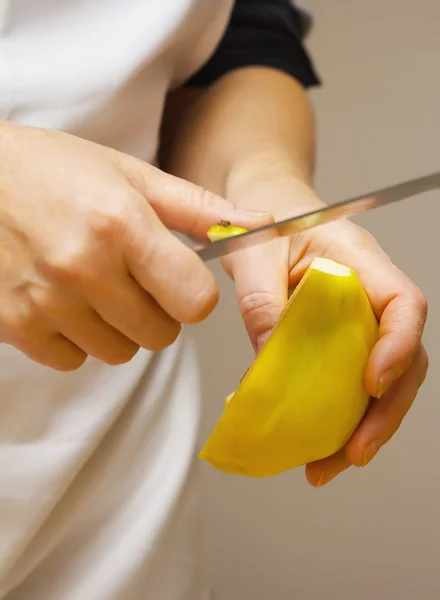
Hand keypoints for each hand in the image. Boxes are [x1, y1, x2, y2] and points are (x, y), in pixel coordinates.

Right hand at [0, 121, 267, 369]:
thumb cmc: (49, 170)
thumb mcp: (126, 174)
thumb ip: (196, 208)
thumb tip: (257, 224)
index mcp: (120, 224)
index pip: (195, 301)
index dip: (193, 293)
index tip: (178, 278)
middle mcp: (82, 267)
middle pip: (162, 334)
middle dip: (158, 311)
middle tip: (131, 278)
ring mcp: (44, 302)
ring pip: (120, 352)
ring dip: (119, 328)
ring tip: (94, 286)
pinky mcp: (13, 325)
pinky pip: (74, 359)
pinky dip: (78, 338)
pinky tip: (64, 301)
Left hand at [223, 174, 427, 485]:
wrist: (262, 212)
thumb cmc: (265, 219)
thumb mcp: (254, 251)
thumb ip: (261, 299)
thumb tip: (268, 360)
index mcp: (359, 261)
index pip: (403, 304)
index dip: (397, 348)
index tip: (372, 383)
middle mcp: (368, 295)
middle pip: (402, 357)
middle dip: (385, 411)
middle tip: (352, 453)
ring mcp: (356, 320)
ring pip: (378, 380)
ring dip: (360, 426)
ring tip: (326, 465)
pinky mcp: (336, 341)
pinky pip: (345, 381)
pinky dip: (333, 416)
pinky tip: (310, 443)